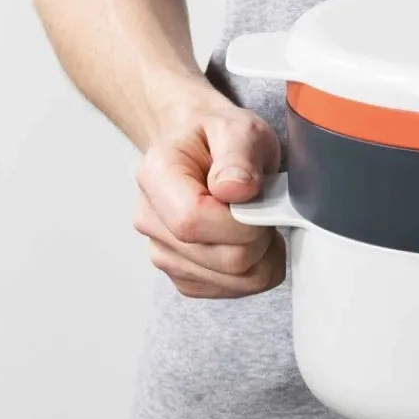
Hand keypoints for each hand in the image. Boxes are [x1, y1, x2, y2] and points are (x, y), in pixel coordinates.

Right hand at [133, 94, 284, 298]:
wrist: (203, 151)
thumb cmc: (219, 138)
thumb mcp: (238, 128)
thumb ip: (239, 155)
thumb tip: (235, 189)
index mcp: (156, 175)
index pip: (192, 221)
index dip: (240, 223)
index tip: (262, 204)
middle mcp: (150, 219)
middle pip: (218, 258)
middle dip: (259, 238)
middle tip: (268, 210)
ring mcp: (163, 252)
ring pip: (230, 281)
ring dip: (262, 257)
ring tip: (261, 223)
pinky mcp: (183, 275)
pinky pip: (229, 290)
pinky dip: (254, 271)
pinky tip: (250, 241)